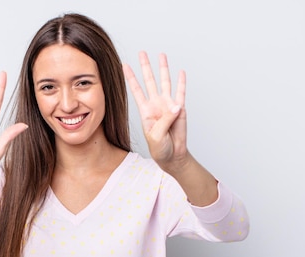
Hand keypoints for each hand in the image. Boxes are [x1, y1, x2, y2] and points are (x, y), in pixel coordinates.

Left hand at [123, 52, 187, 171]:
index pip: (136, 90)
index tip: (123, 65)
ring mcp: (168, 105)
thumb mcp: (155, 136)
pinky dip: (181, 82)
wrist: (172, 155)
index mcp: (145, 110)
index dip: (130, 77)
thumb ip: (165, 120)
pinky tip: (181, 72)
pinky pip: (181, 93)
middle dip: (146, 66)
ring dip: (163, 69)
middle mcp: (156, 104)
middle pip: (150, 81)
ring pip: (165, 82)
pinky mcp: (180, 109)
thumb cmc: (159, 148)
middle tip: (142, 53)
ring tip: (162, 56)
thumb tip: (176, 106)